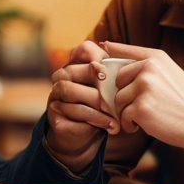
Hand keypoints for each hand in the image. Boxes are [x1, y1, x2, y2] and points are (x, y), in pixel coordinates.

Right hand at [45, 41, 115, 172]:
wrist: (84, 133)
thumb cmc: (101, 107)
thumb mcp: (110, 90)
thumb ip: (115, 76)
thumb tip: (129, 66)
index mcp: (77, 65)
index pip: (83, 50)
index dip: (95, 56)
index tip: (107, 73)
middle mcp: (61, 78)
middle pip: (72, 71)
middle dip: (96, 84)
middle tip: (116, 97)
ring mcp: (55, 96)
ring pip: (71, 92)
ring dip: (96, 104)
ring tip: (115, 116)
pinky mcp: (54, 115)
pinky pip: (72, 112)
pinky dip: (94, 118)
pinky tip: (109, 125)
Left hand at [104, 41, 183, 148]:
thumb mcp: (169, 72)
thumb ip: (144, 64)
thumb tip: (108, 48)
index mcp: (155, 57)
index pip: (121, 51)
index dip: (107, 57)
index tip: (98, 59)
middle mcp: (148, 68)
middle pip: (116, 80)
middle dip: (123, 95)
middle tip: (138, 106)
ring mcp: (144, 87)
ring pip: (118, 100)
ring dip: (126, 112)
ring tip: (143, 117)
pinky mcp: (141, 108)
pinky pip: (122, 116)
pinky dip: (129, 125)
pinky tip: (142, 126)